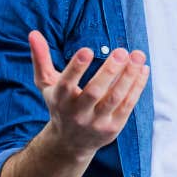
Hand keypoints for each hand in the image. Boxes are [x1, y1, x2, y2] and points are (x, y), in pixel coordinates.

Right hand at [29, 30, 148, 159]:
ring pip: (115, 98)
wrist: (70, 143)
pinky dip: (137, 87)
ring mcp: (96, 122)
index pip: (67, 83)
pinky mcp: (113, 128)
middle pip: (94, 92)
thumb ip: (41, 59)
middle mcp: (77, 113)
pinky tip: (143, 69)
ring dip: (128, 77)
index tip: (87, 50)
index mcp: (60, 99)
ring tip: (138, 56)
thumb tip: (33, 33)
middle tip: (122, 51)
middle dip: (109, 71)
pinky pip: (127, 105)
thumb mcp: (46, 84)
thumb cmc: (60, 105)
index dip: (76, 67)